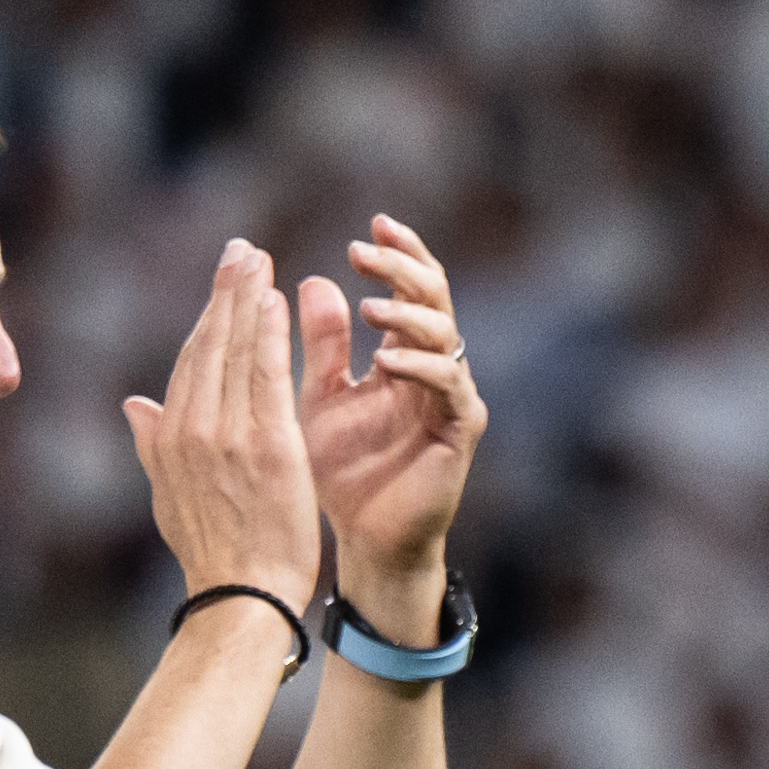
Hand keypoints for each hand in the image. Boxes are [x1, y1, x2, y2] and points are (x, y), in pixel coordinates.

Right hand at [123, 240, 319, 609]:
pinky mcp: (266, 443)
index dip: (207, 317)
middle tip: (241, 251)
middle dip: (225, 292)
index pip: (191, 362)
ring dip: (247, 298)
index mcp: (170, 437)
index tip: (223, 281)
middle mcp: (191, 428)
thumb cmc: (214, 553)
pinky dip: (269, 332)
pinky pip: (266, 373)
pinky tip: (277, 299)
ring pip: (235, 350)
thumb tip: (133, 405)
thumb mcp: (170, 496)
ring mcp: (227, 433)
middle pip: (208, 344)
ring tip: (259, 259)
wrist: (240, 596)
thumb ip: (152, 444)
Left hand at [297, 214, 485, 621]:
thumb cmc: (343, 473)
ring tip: (370, 305)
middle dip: (403, 267)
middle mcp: (435, 368)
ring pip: (445, 333)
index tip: (368, 227)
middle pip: (435, 297)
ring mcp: (452, 397)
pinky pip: (449, 385)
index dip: (396, 255)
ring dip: (407, 313)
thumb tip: (308, 279)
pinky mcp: (460, 430)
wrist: (365, 540)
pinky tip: (385, 360)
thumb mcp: (320, 396)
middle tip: (365, 249)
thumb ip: (321, 343)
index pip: (410, 289)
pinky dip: (419, 367)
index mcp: (405, 354)